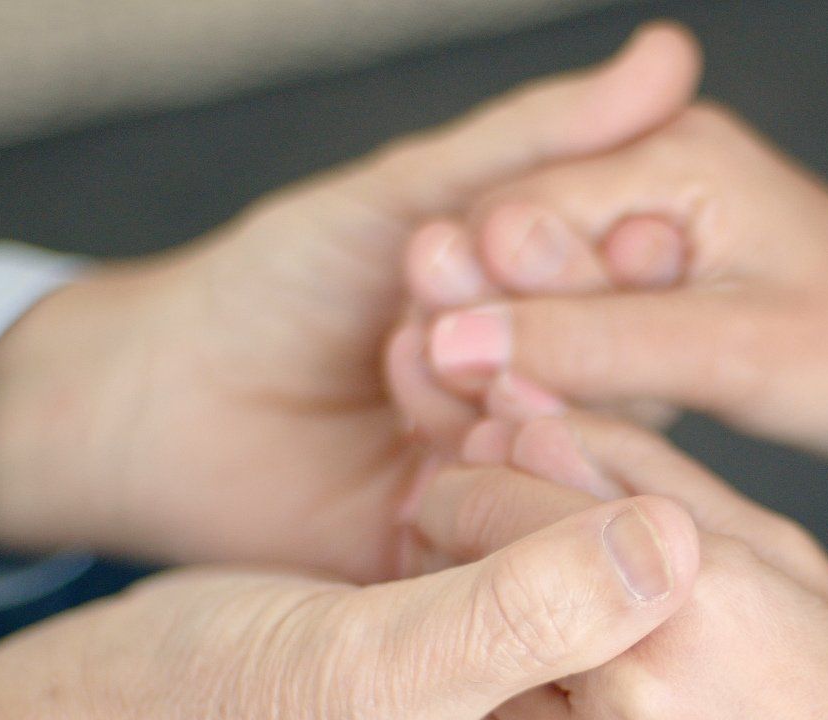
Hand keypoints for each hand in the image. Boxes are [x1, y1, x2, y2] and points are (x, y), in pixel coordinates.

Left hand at [0, 23, 701, 581]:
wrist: (158, 403)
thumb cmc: (275, 283)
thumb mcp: (407, 197)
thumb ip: (532, 141)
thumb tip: (669, 55)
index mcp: (554, 304)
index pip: (642, 283)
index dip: (635, 259)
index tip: (637, 235)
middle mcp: (551, 392)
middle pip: (623, 368)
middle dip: (560, 321)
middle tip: (465, 283)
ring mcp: (516, 476)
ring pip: (575, 444)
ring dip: (508, 391)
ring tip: (419, 351)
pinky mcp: (473, 557)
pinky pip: (521, 528)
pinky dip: (486, 474)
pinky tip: (429, 437)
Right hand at [0, 492, 697, 719]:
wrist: (106, 693)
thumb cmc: (214, 714)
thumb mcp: (375, 671)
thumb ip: (523, 616)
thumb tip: (677, 549)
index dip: (643, 590)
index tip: (599, 480)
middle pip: (630, 652)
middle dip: (595, 528)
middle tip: (533, 434)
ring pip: (591, 591)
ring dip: (555, 491)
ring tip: (498, 430)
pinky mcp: (482, 655)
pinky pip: (541, 563)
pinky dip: (519, 489)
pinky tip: (488, 433)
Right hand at [403, 104, 827, 458]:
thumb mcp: (735, 353)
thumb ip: (594, 343)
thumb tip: (460, 343)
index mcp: (671, 155)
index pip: (518, 219)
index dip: (474, 303)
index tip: (449, 383)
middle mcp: (646, 171)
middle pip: (510, 252)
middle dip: (483, 334)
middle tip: (463, 415)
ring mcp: (644, 222)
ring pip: (531, 293)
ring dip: (512, 362)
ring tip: (490, 430)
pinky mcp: (648, 278)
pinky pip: (571, 322)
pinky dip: (554, 372)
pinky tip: (537, 423)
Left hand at [416, 412, 827, 719]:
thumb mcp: (782, 557)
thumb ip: (645, 474)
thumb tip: (523, 415)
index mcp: (693, 590)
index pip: (503, 498)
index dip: (472, 481)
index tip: (471, 483)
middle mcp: (633, 690)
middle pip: (470, 590)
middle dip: (467, 563)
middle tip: (496, 566)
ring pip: (468, 685)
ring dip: (482, 659)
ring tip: (546, 659)